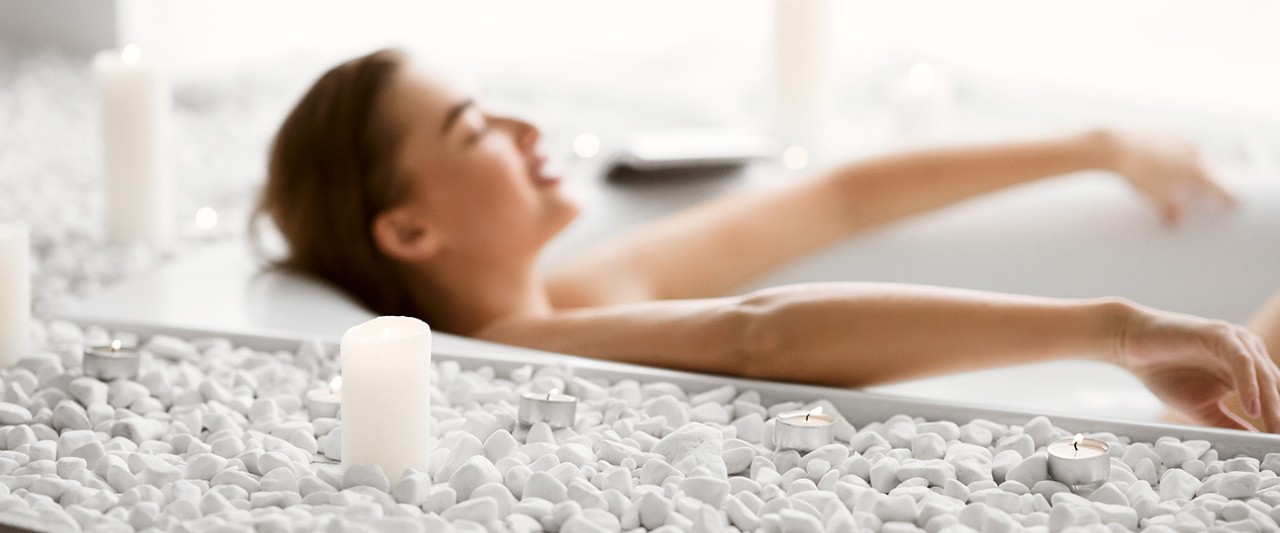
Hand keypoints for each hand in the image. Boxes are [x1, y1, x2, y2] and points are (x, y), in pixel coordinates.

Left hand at [1095, 129, 1238, 225]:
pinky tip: (1164, 161)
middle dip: (1210, 182)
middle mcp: (1196, 153)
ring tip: (1180, 179)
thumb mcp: (1156, 198)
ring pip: (1196, 156)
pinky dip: (1178, 155)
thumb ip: (1171, 210)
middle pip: (1211, 171)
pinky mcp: (1168, 130)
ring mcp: (1183, 139)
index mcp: (1198, 173)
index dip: (1229, 198)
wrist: (1118, 146)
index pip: (1223, 189)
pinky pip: (1180, 145)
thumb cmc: (1139, 173)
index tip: (1235, 203)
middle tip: (1207, 193)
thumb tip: (1176, 219)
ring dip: (1193, 168)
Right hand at [1116, 303, 1278, 431]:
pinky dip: (1249, 385)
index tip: (1277, 445)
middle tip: (1279, 440)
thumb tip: (1256, 444)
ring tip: (1274, 430)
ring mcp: (1236, 341)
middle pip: (1275, 388)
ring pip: (1264, 375)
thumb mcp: (1202, 409)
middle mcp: (1248, 353)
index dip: (1276, 421)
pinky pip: (1242, 361)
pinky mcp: (1220, 334)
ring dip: (1271, 404)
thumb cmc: (1164, 373)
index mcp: (1246, 370)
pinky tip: (1252, 408)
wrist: (1132, 346)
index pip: (1273, 397)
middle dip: (1278, 415)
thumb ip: (1229, 424)